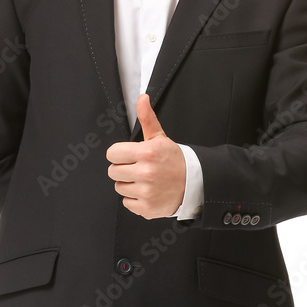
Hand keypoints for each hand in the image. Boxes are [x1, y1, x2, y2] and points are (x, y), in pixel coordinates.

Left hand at [106, 94, 186, 218]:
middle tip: (139, 168)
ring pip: (119, 187)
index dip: (120, 154)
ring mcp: (146, 191)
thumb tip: (142, 98)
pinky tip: (148, 192)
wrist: (194, 183)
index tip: (130, 155)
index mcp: (147, 153)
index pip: (112, 154)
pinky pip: (127, 202)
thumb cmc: (173, 160)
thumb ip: (147, 118)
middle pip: (113, 171)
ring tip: (145, 180)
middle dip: (124, 169)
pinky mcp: (146, 208)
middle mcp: (146, 173)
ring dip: (129, 184)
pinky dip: (135, 199)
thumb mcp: (160, 138)